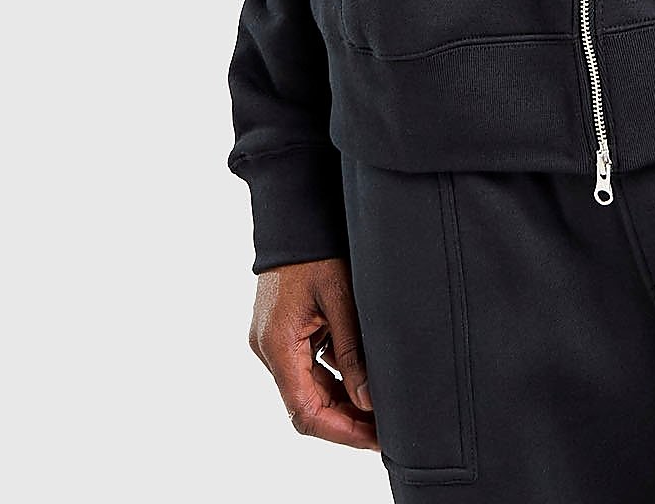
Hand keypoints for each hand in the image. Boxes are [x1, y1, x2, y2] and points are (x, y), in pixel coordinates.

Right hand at [248, 257, 379, 450]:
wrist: (294, 215)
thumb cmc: (316, 250)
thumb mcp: (341, 298)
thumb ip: (352, 352)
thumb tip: (367, 400)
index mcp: (278, 346)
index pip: (305, 412)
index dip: (340, 431)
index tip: (372, 439)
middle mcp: (269, 349)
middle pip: (307, 404)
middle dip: (346, 420)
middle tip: (384, 429)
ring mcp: (274, 341)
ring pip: (309, 387)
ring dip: (342, 400)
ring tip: (380, 407)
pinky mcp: (283, 332)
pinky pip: (308, 365)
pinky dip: (334, 375)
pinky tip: (362, 377)